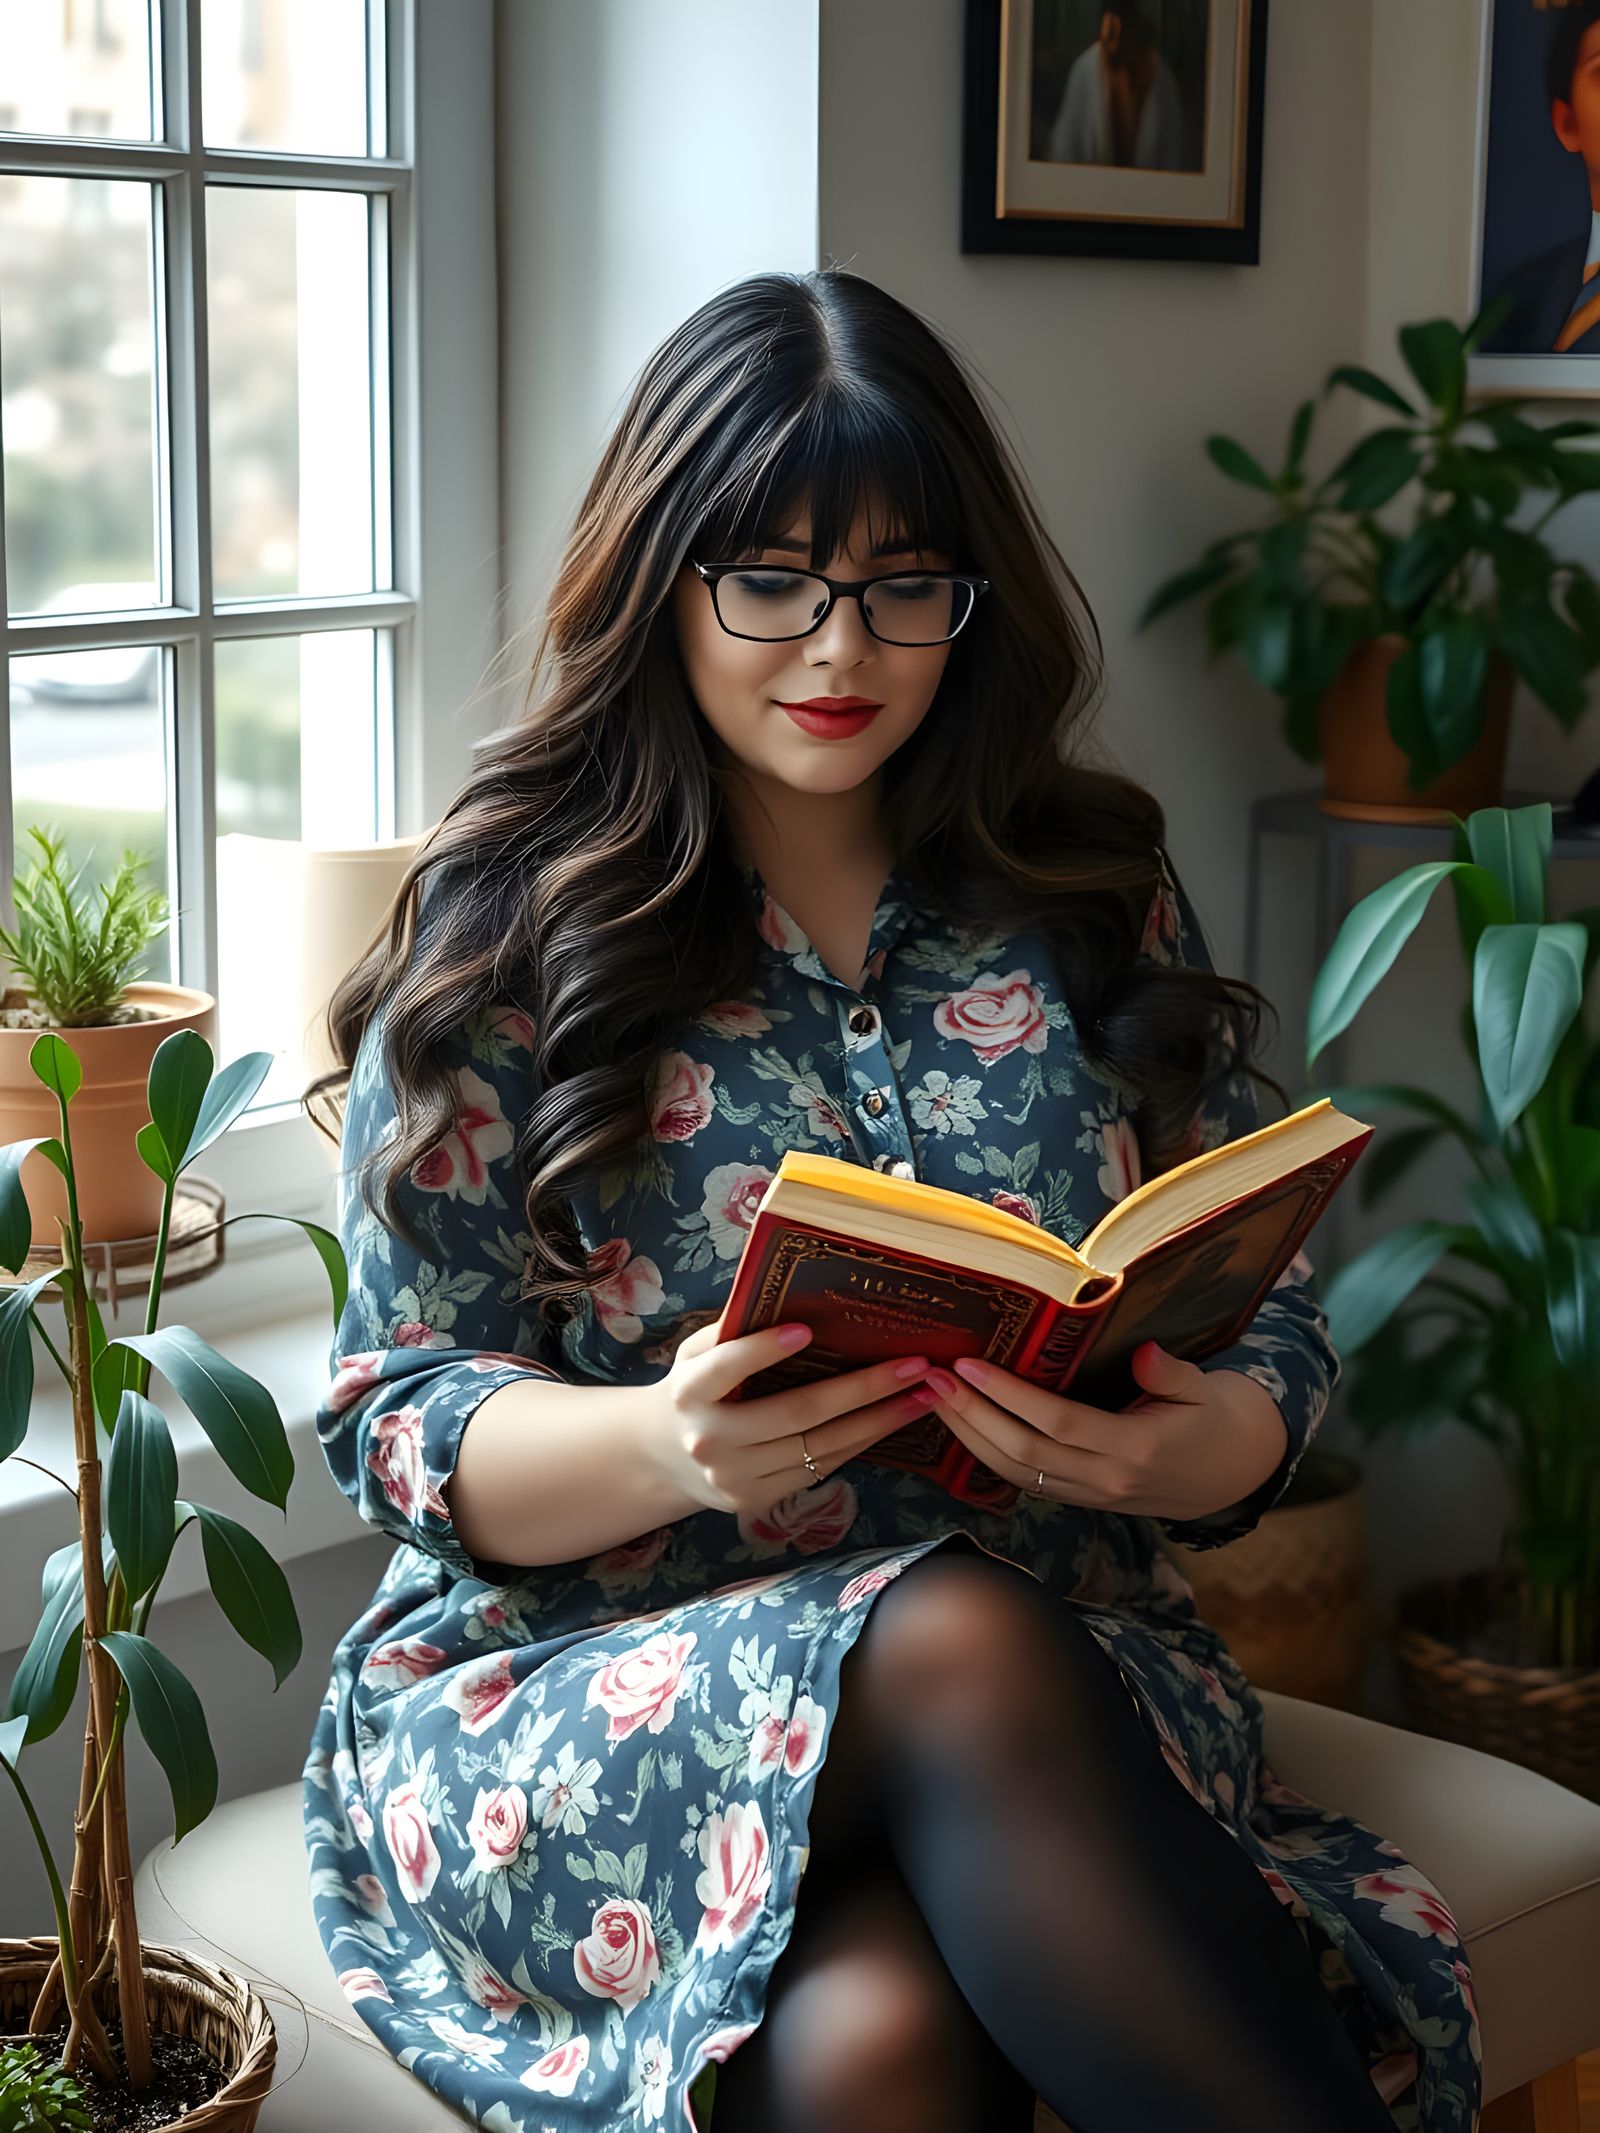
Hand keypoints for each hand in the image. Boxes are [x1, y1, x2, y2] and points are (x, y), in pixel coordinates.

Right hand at [640, 1316, 940, 1519]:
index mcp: (689, 1391)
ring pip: (820, 1446)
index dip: (763, 1350)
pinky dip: (862, 1442)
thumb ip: (733, 1332)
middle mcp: (710, 1439)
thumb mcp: (696, 1354)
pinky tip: (893, 1420)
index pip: (726, 1367)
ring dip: (879, 1420)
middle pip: (797, 1412)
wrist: (664, 1458)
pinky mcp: (758, 1499)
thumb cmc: (695, 1389)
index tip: (806, 1330)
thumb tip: (793, 1298)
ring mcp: (735, 1476)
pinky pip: (822, 1468)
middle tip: (914, 1365)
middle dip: (864, 1388)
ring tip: (923, 1394)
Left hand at [916, 1341, 1288, 1519]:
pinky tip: (963, 1426)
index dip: (1010, 1396)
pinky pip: (1025, 1482)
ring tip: (935, 1399)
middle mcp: (1106, 1480)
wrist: (1234, 1473)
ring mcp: (1091, 1496)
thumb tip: (1145, 1354)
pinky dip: (988, 1455)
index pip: (1059, 1424)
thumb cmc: (1217, 1420)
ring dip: (970, 1437)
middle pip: (1023, 1453)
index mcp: (1136, 1450)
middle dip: (972, 1415)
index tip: (969, 1365)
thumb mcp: (1206, 1390)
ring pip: (1016, 1474)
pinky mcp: (1082, 1499)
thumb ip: (1172, 1374)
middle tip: (933, 1377)